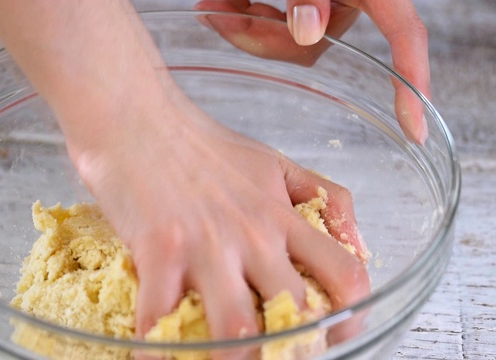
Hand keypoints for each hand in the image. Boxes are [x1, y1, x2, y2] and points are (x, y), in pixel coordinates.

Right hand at [72, 84, 369, 348]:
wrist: (137, 118)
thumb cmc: (202, 144)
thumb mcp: (275, 163)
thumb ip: (324, 198)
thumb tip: (359, 245)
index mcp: (283, 216)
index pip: (345, 274)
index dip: (351, 315)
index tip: (334, 332)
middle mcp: (254, 235)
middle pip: (297, 314)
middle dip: (294, 349)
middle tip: (276, 353)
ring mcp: (206, 245)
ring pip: (239, 329)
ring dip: (236, 358)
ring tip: (226, 359)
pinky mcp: (160, 251)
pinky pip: (161, 320)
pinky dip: (160, 350)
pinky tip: (159, 354)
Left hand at [195, 0, 429, 144]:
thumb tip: (310, 33)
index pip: (404, 36)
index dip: (411, 82)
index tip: (415, 128)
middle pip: (314, 46)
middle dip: (261, 38)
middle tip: (214, 14)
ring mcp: (323, 3)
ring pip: (286, 41)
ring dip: (244, 26)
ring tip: (209, 4)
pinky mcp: (299, 2)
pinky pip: (274, 24)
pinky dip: (245, 15)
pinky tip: (218, 2)